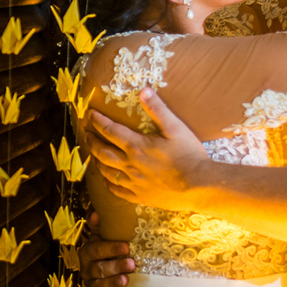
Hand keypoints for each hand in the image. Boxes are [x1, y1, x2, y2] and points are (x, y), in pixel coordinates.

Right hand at [78, 212, 134, 286]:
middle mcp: (86, 267)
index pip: (97, 249)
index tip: (126, 247)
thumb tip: (95, 212)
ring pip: (97, 284)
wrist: (102, 267)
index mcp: (88, 251)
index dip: (110, 248)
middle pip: (99, 268)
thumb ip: (98, 224)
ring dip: (111, 282)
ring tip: (125, 281)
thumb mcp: (102, 235)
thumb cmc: (106, 248)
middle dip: (115, 266)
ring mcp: (89, 282)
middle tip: (131, 264)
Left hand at [85, 87, 207, 205]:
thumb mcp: (175, 128)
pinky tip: (106, 180)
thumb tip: (143, 90)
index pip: (110, 130)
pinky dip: (108, 183)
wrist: (200, 186)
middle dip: (91, 140)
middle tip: (86, 133)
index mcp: (136, 146)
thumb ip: (158, 109)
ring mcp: (133, 182)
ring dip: (96, 160)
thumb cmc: (189, 155)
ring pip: (106, 171)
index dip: (98, 121)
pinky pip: (117, 190)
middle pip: (102, 151)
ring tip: (93, 154)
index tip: (90, 115)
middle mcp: (130, 164)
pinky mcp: (140, 196)